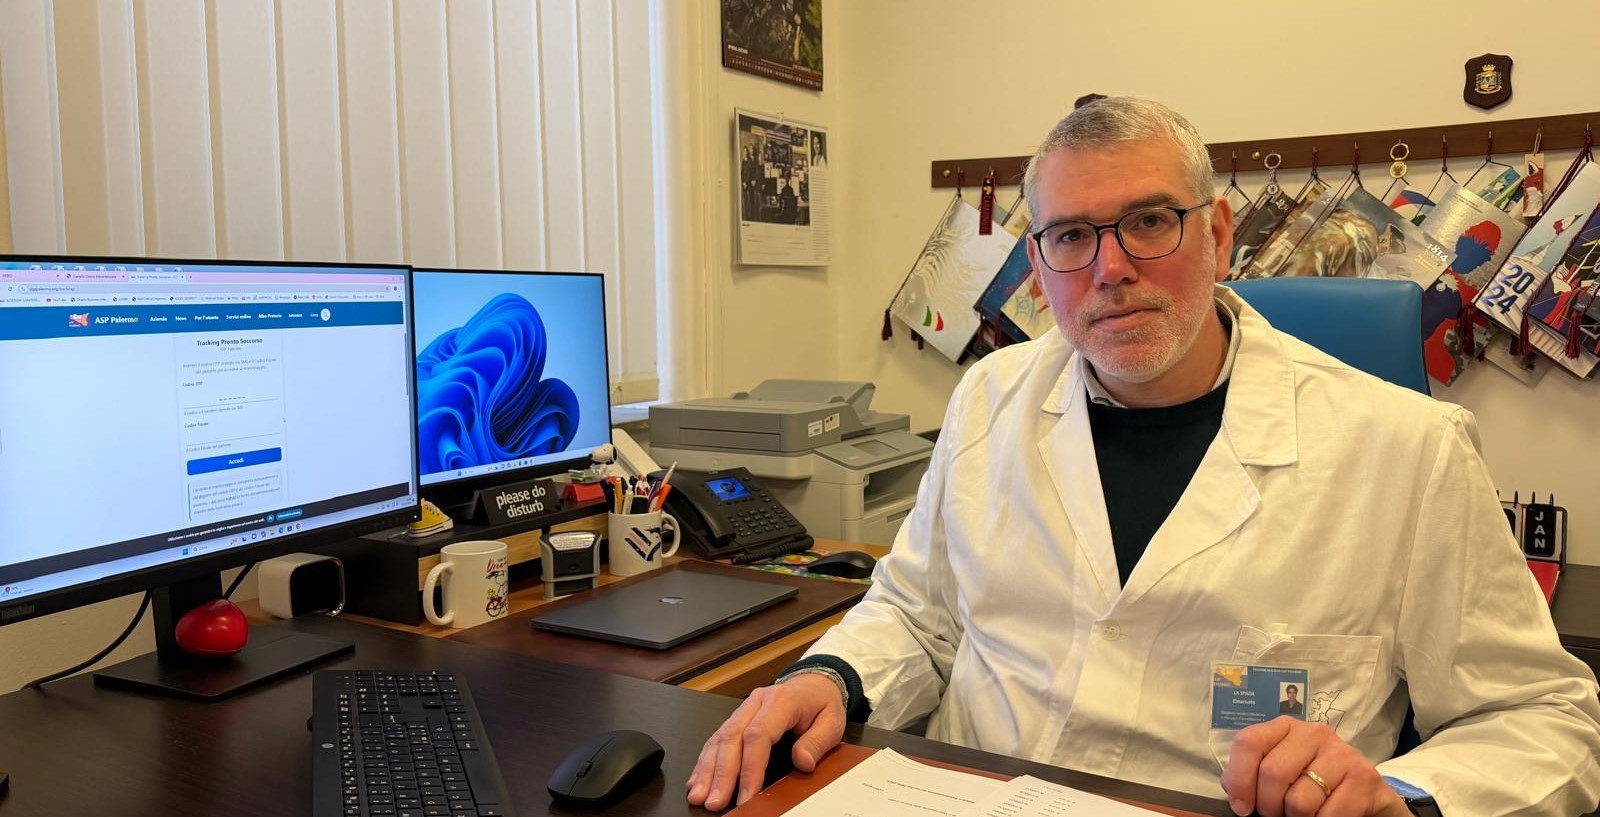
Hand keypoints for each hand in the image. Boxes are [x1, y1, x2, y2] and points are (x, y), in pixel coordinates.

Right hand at [685, 673, 846, 810]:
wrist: (814, 683)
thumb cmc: (821, 703)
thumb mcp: (832, 722)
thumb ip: (817, 742)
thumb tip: (803, 763)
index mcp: (781, 701)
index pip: (758, 735)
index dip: (750, 768)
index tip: (746, 795)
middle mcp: (756, 702)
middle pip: (732, 738)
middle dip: (721, 774)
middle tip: (714, 802)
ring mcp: (744, 709)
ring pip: (719, 738)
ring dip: (707, 769)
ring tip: (698, 795)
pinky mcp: (737, 718)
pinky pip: (717, 738)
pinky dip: (705, 761)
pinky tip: (696, 780)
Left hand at [1222, 717, 1409, 816]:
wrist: (1367, 798)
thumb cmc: (1314, 787)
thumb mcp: (1282, 774)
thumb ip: (1253, 776)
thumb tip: (1237, 796)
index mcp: (1285, 727)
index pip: (1249, 743)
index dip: (1239, 779)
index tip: (1242, 807)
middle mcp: (1314, 732)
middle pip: (1272, 773)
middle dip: (1269, 806)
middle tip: (1279, 815)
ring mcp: (1342, 752)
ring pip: (1299, 800)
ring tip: (1306, 815)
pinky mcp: (1364, 776)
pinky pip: (1328, 815)